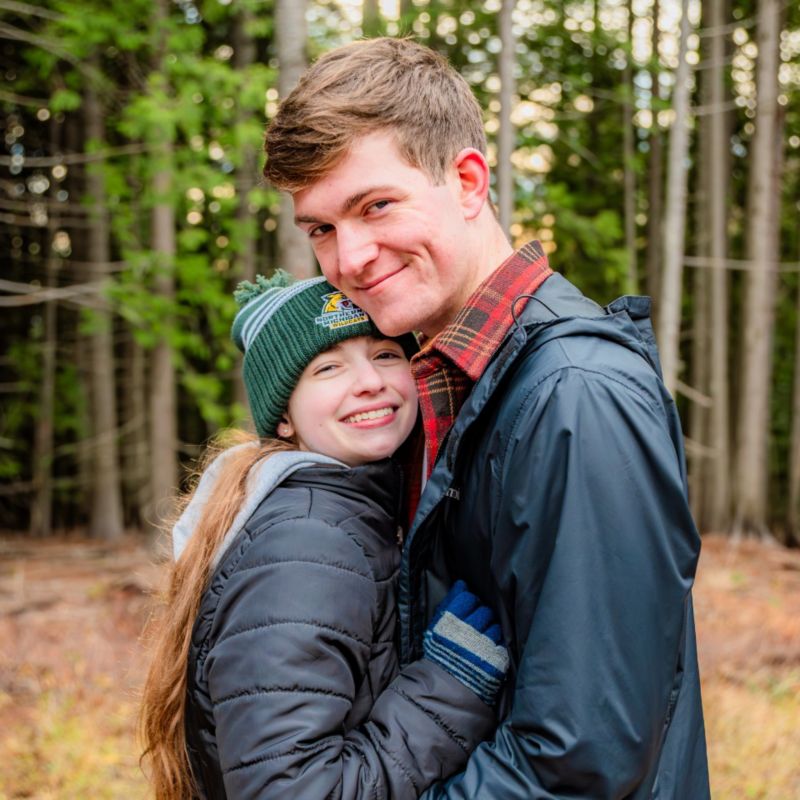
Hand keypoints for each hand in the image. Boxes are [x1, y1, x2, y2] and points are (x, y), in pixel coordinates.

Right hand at [423, 580, 508, 704]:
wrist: (447, 686)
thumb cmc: (440, 653)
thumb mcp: (436, 627)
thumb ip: (448, 603)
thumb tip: (461, 584)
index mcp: (451, 622)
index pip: (468, 598)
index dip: (469, 603)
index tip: (466, 612)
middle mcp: (468, 631)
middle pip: (484, 611)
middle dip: (481, 617)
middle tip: (474, 627)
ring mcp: (483, 646)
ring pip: (495, 626)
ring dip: (490, 631)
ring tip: (481, 640)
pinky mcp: (496, 659)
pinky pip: (501, 643)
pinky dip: (496, 645)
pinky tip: (487, 651)